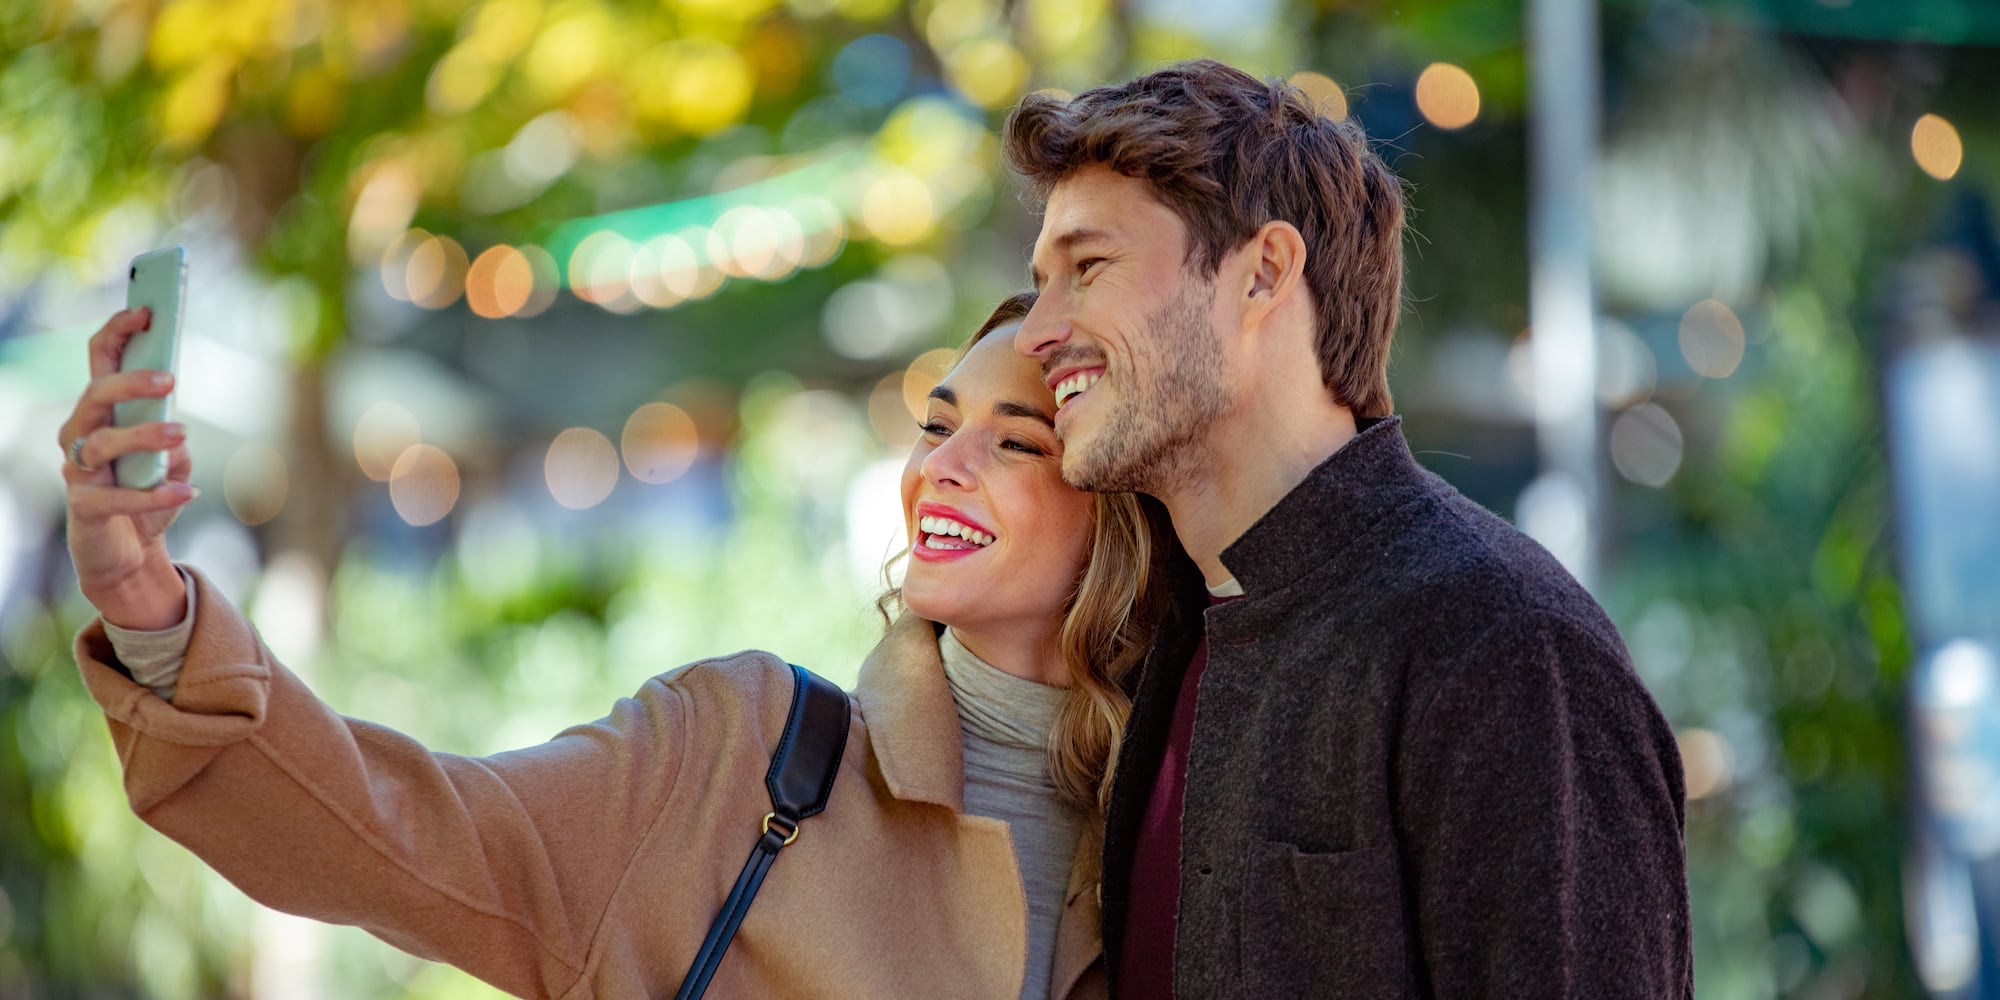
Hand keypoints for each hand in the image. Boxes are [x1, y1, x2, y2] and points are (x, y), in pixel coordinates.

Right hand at [59, 308, 195, 630]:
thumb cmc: (147, 493)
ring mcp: (78, 470)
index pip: (101, 359)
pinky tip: (187, 491)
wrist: (127, 552)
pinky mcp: (86, 507)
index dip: (119, 331)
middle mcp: (81, 433)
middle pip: (95, 395)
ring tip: (181, 433)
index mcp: (102, 411)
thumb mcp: (171, 461)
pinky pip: (118, 497)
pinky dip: (155, 494)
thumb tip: (176, 429)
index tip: (147, 312)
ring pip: (102, 443)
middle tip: (169, 379)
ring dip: (143, 435)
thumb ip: (173, 439)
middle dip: (129, 382)